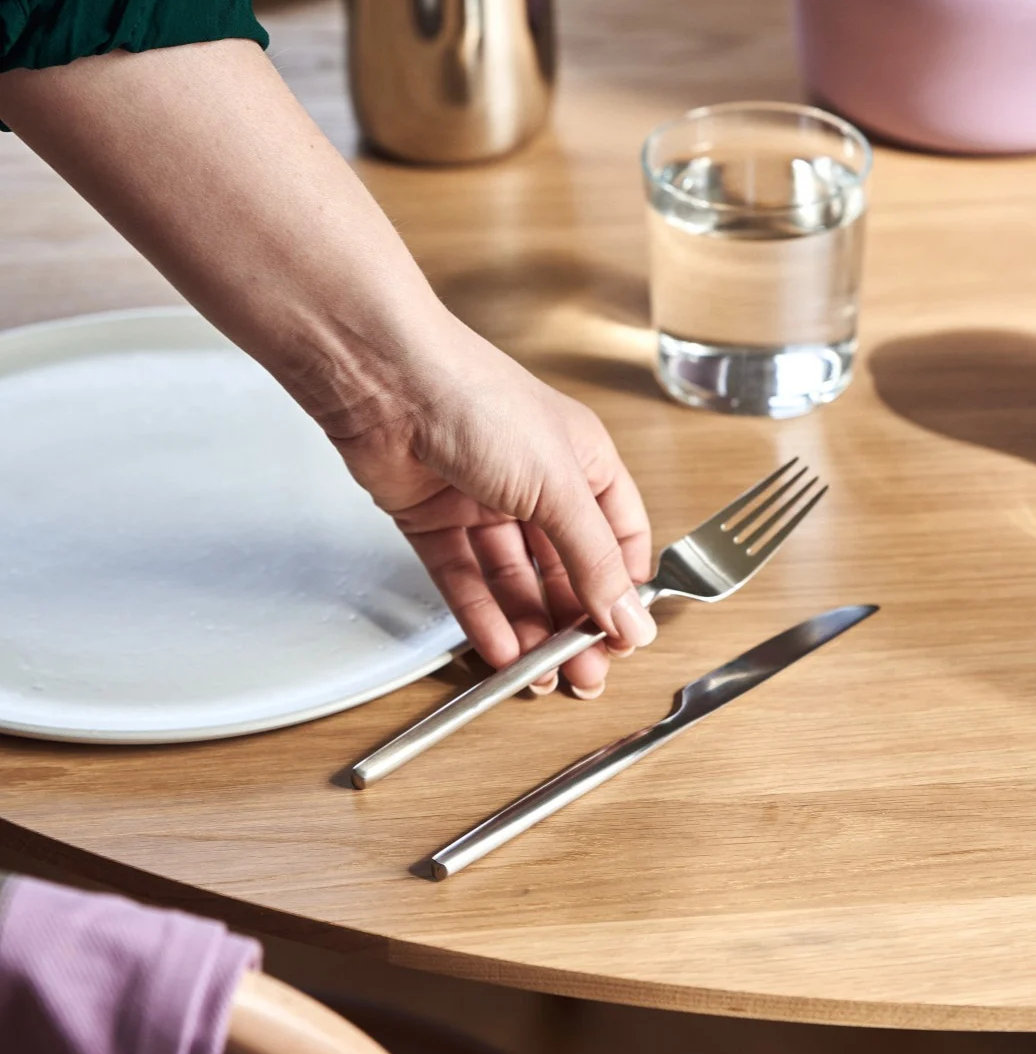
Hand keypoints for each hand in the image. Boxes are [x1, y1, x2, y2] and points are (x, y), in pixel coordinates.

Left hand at [329, 321, 654, 698]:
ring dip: (530, 627)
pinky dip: (481, 616)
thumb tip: (630, 616)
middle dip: (575, 621)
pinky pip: (464, 578)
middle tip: (583, 674)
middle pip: (565, 567)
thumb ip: (593, 559)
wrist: (387, 379)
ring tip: (541, 674)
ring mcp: (483, 502)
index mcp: (582, 461)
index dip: (623, 589)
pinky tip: (499, 649)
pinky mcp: (433, 519)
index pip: (618, 538)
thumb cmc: (479, 400)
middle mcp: (536, 482)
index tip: (624, 638)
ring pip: (514, 579)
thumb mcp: (557, 485)